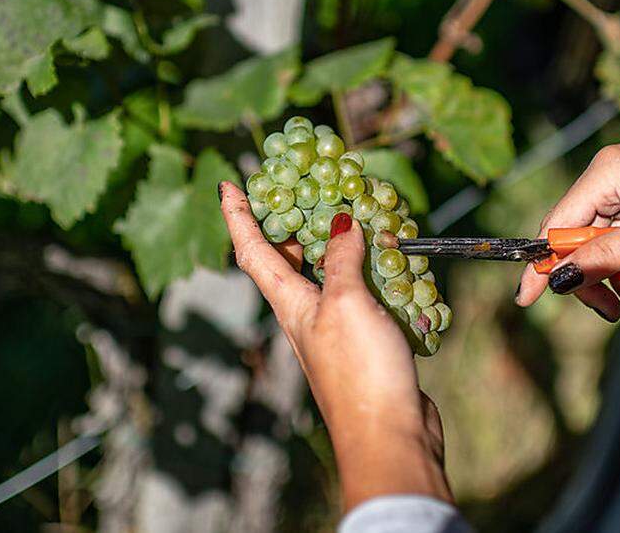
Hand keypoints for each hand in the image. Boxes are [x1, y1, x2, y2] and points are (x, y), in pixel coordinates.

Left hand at [219, 181, 451, 509]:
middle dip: (288, 226)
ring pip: (327, 279)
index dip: (237, 215)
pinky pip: (360, 299)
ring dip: (335, 247)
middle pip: (286, 263)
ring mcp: (335, 332)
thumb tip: (339, 222)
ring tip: (352, 216)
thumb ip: (341, 260)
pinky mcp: (365, 345)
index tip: (226, 183)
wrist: (389, 435)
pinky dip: (371, 275)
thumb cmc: (358, 370)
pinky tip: (393, 265)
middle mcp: (306, 315)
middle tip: (299, 190)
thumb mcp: (346, 303)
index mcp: (289, 304)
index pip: (252, 251)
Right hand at [516, 143, 619, 319]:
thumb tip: (560, 279)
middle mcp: (611, 177)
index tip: (528, 299)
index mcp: (605, 172)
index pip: (556, 225)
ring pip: (606, 248)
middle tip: (612, 310)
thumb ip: (604, 258)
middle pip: (579, 241)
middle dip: (599, 276)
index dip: (543, 265)